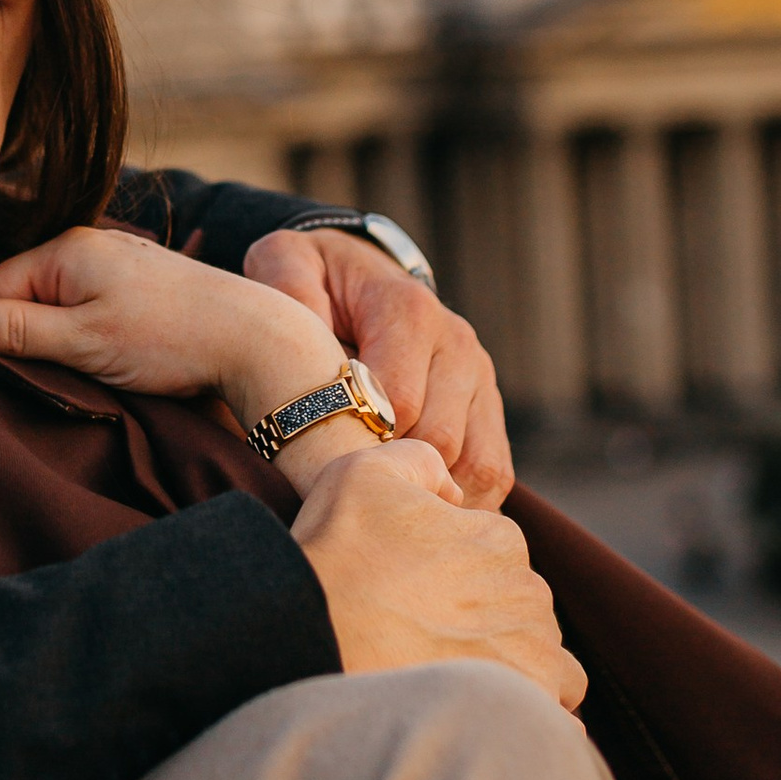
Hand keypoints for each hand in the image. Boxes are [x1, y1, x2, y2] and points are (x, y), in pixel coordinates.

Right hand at [0, 225, 350, 447]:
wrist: (258, 339)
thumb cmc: (171, 338)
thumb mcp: (81, 341)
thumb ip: (11, 331)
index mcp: (66, 248)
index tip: (8, 373)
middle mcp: (90, 244)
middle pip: (24, 296)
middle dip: (29, 339)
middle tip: (58, 376)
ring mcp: (120, 262)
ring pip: (60, 306)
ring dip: (63, 342)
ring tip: (96, 369)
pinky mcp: (144, 284)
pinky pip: (92, 308)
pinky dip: (93, 336)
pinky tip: (119, 360)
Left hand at [243, 230, 512, 507]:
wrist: (355, 276)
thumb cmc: (313, 282)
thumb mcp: (287, 262)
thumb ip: (287, 285)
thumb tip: (303, 328)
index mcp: (410, 309)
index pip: (400, 400)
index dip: (362, 444)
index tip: (323, 465)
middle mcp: (456, 342)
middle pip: (439, 440)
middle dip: (392, 475)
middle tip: (347, 499)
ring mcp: (479, 377)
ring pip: (476, 464)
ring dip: (431, 497)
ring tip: (383, 517)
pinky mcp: (488, 408)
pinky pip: (493, 472)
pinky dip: (462, 503)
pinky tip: (417, 515)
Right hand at [290, 448, 584, 708]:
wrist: (315, 633)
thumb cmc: (336, 554)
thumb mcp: (365, 470)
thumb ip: (421, 462)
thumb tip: (452, 488)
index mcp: (499, 539)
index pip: (496, 558)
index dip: (457, 575)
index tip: (418, 595)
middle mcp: (528, 594)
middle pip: (520, 610)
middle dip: (488, 623)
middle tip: (428, 640)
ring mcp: (533, 655)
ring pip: (546, 663)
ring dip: (519, 671)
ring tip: (460, 684)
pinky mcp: (527, 706)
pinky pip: (554, 719)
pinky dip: (531, 718)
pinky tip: (488, 722)